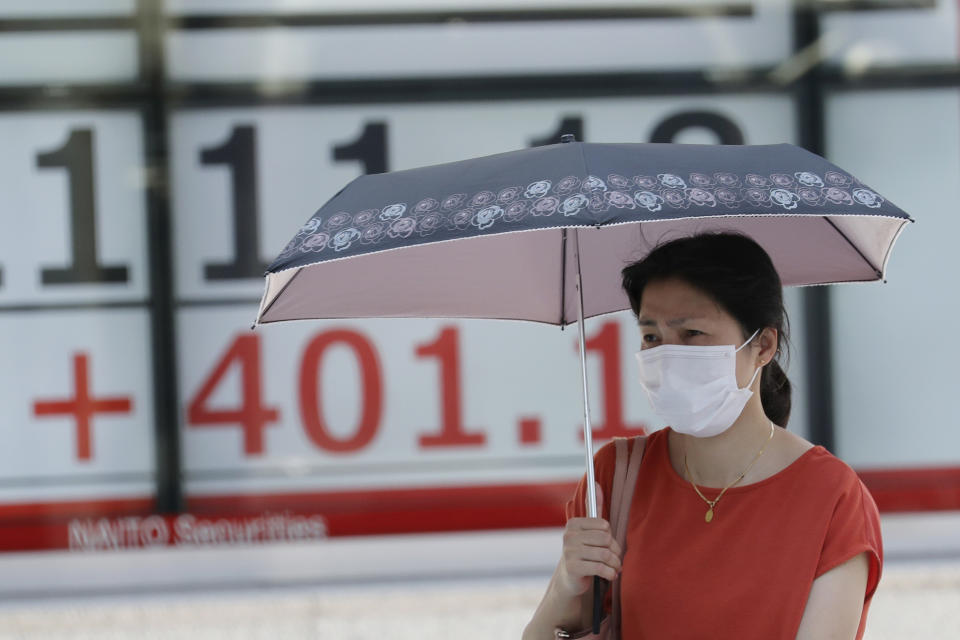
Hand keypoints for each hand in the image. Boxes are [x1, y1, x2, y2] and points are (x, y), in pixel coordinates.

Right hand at [556, 482, 621, 597]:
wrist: (570, 578)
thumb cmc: (584, 551)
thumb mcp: (588, 530)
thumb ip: (594, 507)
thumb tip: (596, 483)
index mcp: (573, 524)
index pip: (603, 525)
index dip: (611, 537)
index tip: (609, 545)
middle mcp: (569, 536)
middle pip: (605, 539)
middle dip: (615, 551)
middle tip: (615, 559)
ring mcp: (569, 552)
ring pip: (605, 554)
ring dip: (615, 564)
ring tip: (615, 568)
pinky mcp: (573, 568)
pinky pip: (600, 568)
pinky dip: (610, 573)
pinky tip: (610, 575)